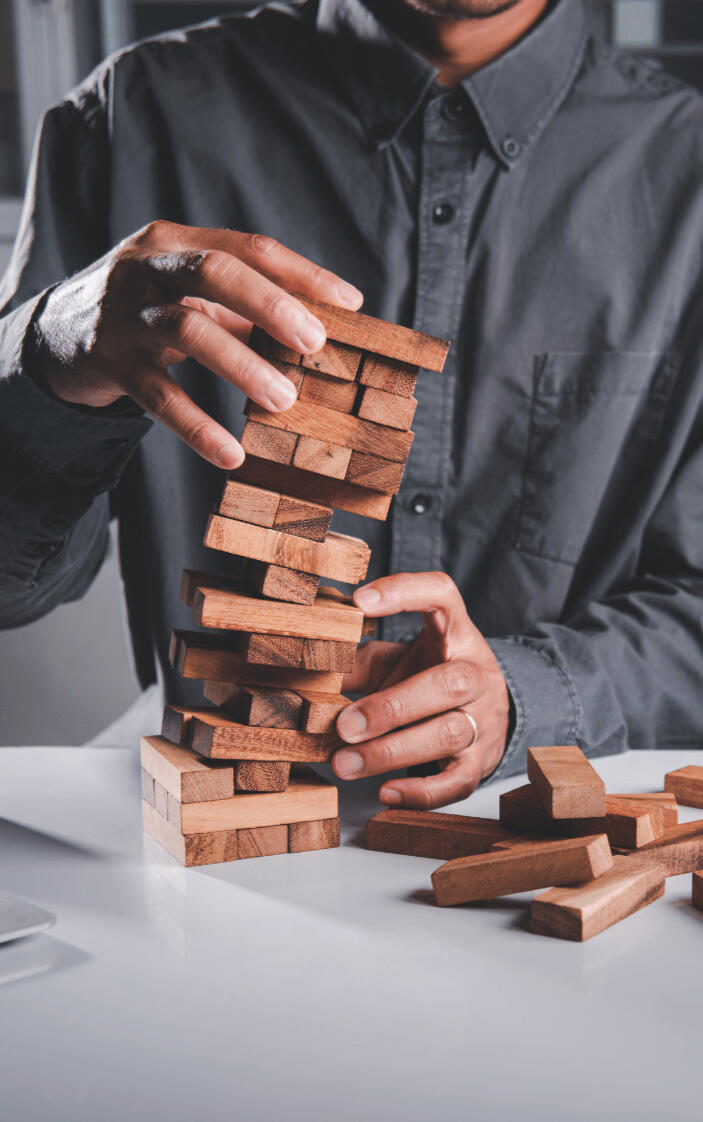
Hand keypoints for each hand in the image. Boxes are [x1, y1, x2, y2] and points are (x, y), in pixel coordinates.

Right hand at [32, 221, 361, 467]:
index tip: (350, 304)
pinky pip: (158, 397)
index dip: (302, 274)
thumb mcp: (189, 295)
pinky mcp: (109, 362)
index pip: (249, 247)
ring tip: (285, 401)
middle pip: (216, 272)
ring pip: (189, 331)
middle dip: (272, 306)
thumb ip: (243, 306)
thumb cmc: (148, 311)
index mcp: (176, 241)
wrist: (59, 335)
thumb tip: (321, 330)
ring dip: (243, 366)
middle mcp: (147, 267)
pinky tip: (230, 454)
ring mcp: (125, 313)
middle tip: (316, 344)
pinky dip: (197, 427)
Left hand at [332, 572, 509, 808]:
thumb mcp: (394, 661)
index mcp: (455, 633)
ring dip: (391, 751)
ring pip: (448, 734)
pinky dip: (421, 793)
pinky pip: (458, 782)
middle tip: (342, 725)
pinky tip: (385, 793)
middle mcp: (476, 673)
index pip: (440, 595)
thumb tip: (303, 671)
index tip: (358, 602)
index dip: (404, 592)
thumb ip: (355, 663)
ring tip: (344, 763)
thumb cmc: (426, 677)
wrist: (483, 713)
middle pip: (446, 684)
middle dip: (391, 706)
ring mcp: (484, 719)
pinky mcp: (480, 762)